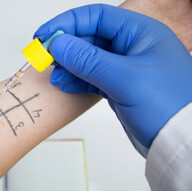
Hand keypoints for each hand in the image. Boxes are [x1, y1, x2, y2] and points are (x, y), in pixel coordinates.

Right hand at [34, 4, 191, 156]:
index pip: (96, 17)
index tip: (44, 35)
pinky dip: (76, 80)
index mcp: (140, 33)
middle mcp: (131, 47)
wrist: (178, 140)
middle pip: (88, 37)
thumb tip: (57, 44)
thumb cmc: (166, 105)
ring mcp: (124, 68)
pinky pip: (90, 77)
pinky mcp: (118, 86)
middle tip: (44, 58)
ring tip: (54, 76)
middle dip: (65, 47)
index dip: (67, 23)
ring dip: (67, 65)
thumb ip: (88, 60)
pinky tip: (64, 85)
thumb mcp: (124, 78)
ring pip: (87, 59)